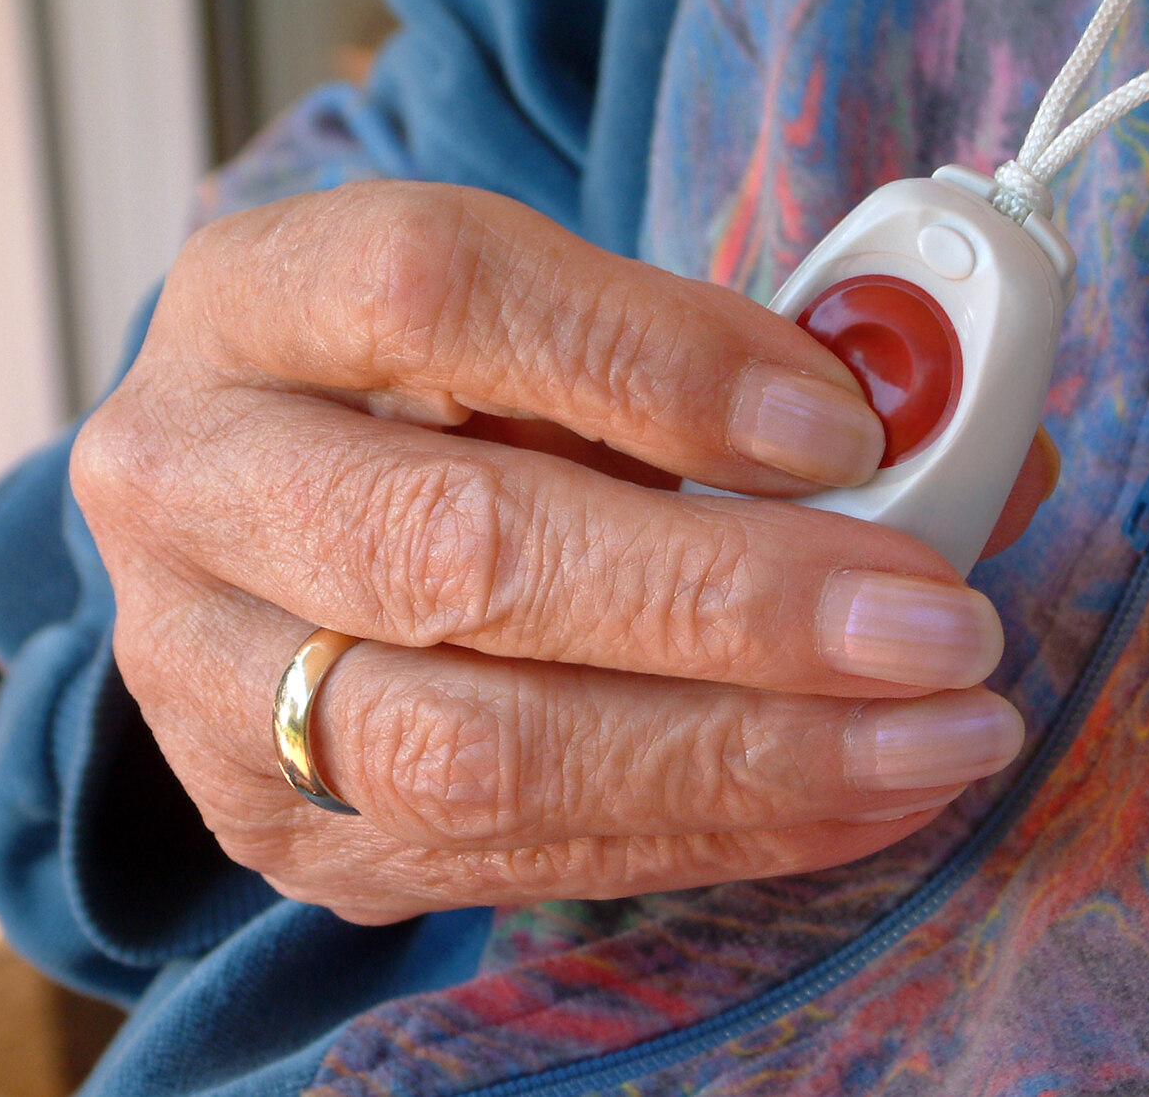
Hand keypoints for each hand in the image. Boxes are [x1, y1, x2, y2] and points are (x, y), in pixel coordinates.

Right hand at [71, 181, 1056, 923]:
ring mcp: (206, 679)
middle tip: (933, 622)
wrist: (270, 525)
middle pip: (458, 544)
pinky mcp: (277, 827)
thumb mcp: (551, 331)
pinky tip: (856, 796)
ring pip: (475, 751)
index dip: (651, 359)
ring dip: (743, 754)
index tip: (844, 426)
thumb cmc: (440, 398)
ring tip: (935, 736)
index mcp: (253, 299)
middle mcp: (192, 483)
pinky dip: (712, 831)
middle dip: (729, 600)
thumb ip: (731, 368)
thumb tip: (957, 441)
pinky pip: (510, 858)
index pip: (434, 291)